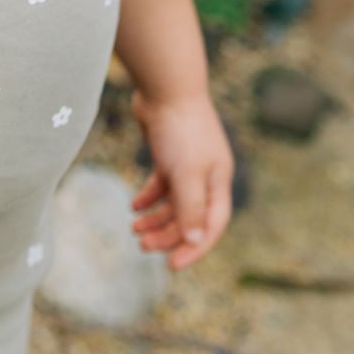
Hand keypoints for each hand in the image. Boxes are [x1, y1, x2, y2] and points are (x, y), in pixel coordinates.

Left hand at [129, 88, 234, 269]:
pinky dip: (148, 197)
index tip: (173, 266)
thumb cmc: (181, 130)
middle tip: (142, 246)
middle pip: (189, 217)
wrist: (165, 88)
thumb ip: (190, 209)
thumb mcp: (186, 175)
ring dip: (155, 218)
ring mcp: (188, 164)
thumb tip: (193, 242)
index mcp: (219, 182)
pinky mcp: (169, 153)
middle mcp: (207, 176)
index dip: (194, 248)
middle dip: (167, 234)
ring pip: (173, 202)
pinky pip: (161, 184)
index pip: (211, 226)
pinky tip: (134, 206)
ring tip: (134, 230)